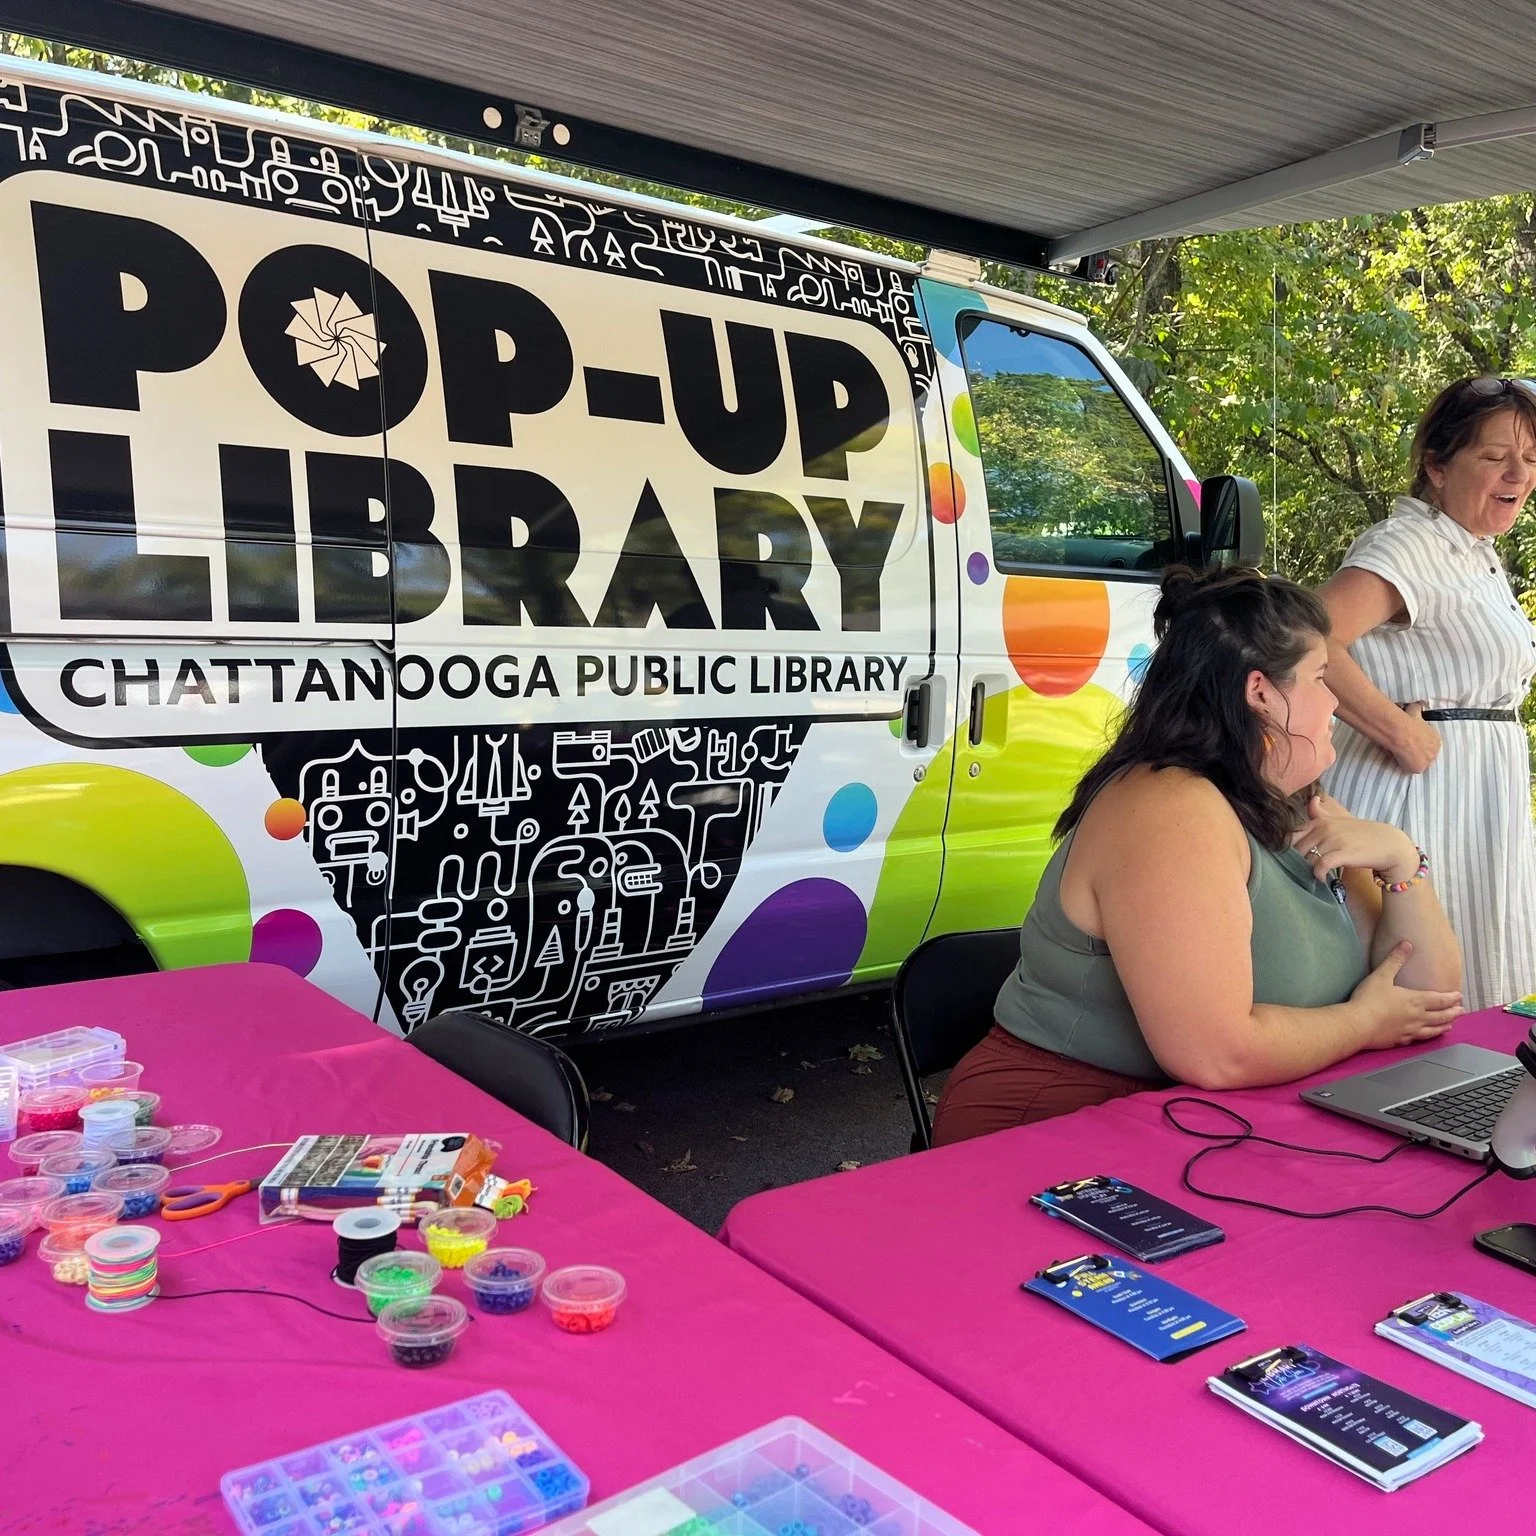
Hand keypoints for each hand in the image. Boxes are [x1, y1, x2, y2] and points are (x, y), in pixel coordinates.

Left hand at [1291, 795, 1418, 883]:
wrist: (1389, 844)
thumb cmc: (1361, 834)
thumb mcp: (1338, 821)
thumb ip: (1320, 814)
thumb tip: (1312, 799)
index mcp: (1320, 821)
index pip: (1292, 836)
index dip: (1287, 850)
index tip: (1290, 860)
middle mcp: (1324, 828)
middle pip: (1297, 849)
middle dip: (1297, 862)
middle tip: (1302, 871)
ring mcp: (1334, 840)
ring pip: (1308, 858)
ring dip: (1308, 869)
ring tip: (1313, 874)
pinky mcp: (1343, 853)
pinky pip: (1321, 865)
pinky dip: (1318, 874)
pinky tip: (1321, 879)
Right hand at [1348, 940, 1461, 1049]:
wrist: (1358, 1024)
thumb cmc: (1369, 999)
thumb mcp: (1381, 975)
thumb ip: (1395, 960)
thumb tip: (1407, 944)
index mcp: (1415, 1000)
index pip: (1439, 999)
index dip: (1451, 998)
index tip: (1460, 996)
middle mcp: (1417, 1017)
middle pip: (1440, 1016)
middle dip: (1453, 1013)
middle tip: (1462, 1011)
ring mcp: (1409, 1030)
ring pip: (1432, 1030)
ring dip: (1443, 1026)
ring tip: (1451, 1026)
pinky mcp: (1400, 1040)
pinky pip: (1418, 1039)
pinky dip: (1426, 1037)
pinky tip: (1425, 1037)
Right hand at [1390, 703, 1440, 774]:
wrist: (1402, 732)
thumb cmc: (1408, 721)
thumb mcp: (1414, 712)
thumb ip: (1417, 710)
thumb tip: (1417, 703)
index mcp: (1436, 740)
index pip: (1429, 745)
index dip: (1419, 745)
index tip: (1411, 743)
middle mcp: (1435, 752)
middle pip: (1426, 756)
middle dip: (1417, 754)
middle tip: (1405, 750)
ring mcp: (1428, 761)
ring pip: (1419, 763)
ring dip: (1411, 760)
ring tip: (1401, 756)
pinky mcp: (1418, 769)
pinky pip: (1411, 769)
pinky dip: (1405, 765)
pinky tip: (1398, 760)